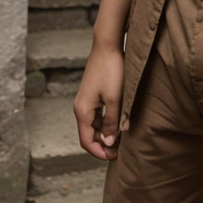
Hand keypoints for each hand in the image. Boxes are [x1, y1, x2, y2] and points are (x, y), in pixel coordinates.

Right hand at [73, 42, 123, 161]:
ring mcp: (86, 100)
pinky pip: (96, 115)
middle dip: (102, 144)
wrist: (107, 45)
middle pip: (88, 135)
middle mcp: (81, 107)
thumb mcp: (115, 99)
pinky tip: (118, 122)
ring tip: (121, 137)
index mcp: (83, 111)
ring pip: (93, 125)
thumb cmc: (111, 70)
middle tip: (121, 149)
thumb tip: (107, 143)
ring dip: (104, 134)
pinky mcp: (92, 94)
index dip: (99, 152)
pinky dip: (105, 122)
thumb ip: (111, 123)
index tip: (115, 156)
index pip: (86, 141)